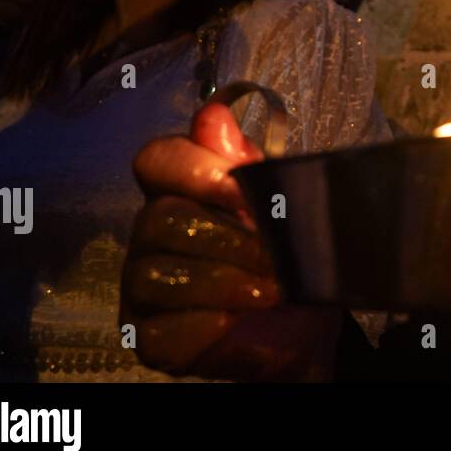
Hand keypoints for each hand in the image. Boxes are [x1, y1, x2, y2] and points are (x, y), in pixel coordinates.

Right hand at [122, 102, 341, 380]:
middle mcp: (153, 235)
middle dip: (227, 236)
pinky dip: (209, 320)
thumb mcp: (284, 205)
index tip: (241, 191)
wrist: (307, 327)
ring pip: (156, 272)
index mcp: (184, 192)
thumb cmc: (291, 260)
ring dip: (223, 280)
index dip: (192, 168)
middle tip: (273, 254)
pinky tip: (240, 317)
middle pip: (160, 217)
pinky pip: (161, 325)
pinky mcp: (148, 337)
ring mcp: (144, 287)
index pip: (157, 159)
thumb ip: (250, 165)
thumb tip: (214, 113)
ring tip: (271, 289)